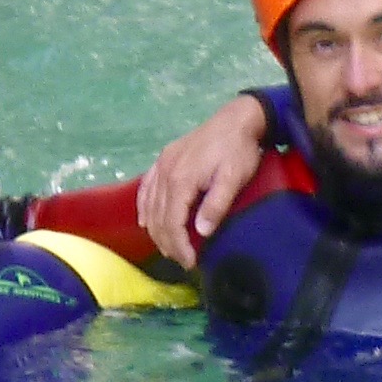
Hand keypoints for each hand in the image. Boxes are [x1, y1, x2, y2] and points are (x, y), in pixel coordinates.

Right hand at [136, 95, 269, 271]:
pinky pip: (146, 187)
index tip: (190, 262)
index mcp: (181, 179)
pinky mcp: (164, 158)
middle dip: (167, 242)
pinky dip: (144, 207)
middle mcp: (165, 172)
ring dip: (155, 230)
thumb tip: (201, 232)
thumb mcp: (233, 178)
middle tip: (182, 260)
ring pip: (149, 204)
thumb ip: (216, 205)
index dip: (179, 245)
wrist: (236, 119)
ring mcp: (162, 164)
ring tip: (169, 247)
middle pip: (158, 216)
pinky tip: (145, 220)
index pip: (172, 221)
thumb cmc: (238, 150)